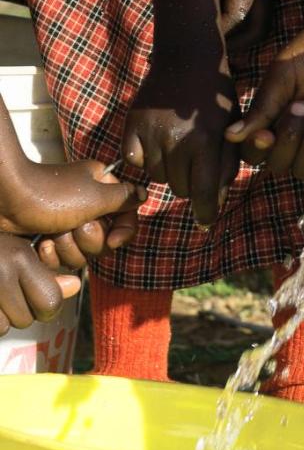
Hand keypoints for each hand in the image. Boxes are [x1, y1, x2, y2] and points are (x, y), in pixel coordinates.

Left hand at [0, 157, 142, 241]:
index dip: (123, 233)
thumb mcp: (96, 195)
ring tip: (53, 233)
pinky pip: (60, 260)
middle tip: (74, 226)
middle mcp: (87, 205)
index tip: (112, 240)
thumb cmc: (51, 194)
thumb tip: (143, 195)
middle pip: (104, 241)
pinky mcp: (48, 237)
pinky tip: (42, 243)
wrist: (7, 201)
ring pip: (81, 254)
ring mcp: (66, 222)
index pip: (127, 217)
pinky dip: (50, 255)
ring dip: (67, 248)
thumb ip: (124, 198)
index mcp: (102, 189)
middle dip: (87, 241)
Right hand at [0, 234, 79, 335]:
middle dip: (20, 312)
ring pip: (6, 327)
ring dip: (0, 319)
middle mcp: (0, 273)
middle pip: (28, 319)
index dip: (45, 305)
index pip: (51, 302)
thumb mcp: (16, 252)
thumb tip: (75, 286)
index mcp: (19, 257)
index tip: (33, 294)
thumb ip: (45, 273)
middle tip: (5, 293)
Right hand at [123, 60, 239, 228]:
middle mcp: (176, 139)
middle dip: (190, 184)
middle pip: (180, 188)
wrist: (188, 60)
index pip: (204, 191)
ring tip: (178, 148)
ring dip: (169, 171)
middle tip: (195, 165)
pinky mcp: (131, 125)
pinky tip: (157, 142)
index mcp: (205, 140)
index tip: (205, 223)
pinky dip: (145, 158)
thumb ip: (226, 165)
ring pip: (157, 177)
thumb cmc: (216, 99)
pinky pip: (134, 161)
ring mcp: (150, 132)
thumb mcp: (231, 129)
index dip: (206, 211)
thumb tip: (214, 201)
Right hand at [225, 12, 303, 179]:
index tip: (265, 134)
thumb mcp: (284, 74)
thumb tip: (230, 135)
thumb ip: (262, 106)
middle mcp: (295, 135)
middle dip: (288, 140)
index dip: (256, 149)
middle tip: (303, 106)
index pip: (254, 149)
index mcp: (273, 117)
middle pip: (278, 164)